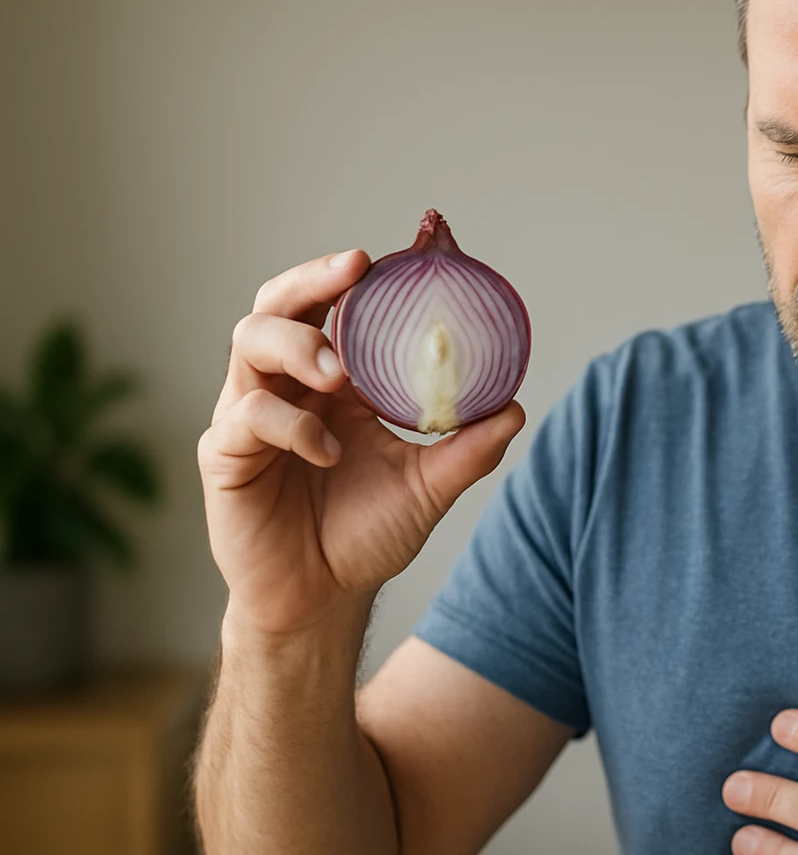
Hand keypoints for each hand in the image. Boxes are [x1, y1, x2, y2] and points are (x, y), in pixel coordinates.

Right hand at [198, 251, 526, 635]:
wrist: (323, 597)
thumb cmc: (366, 534)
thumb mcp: (428, 488)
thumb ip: (469, 450)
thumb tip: (516, 408)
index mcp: (333, 383)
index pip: (332, 308)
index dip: (351, 277)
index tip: (387, 256)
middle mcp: (286, 386)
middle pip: (277, 304)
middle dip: (311, 279)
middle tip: (353, 269)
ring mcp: (250, 415)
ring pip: (249, 341)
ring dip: (298, 344)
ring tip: (339, 371)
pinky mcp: (224, 454)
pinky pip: (247, 416)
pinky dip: (290, 425)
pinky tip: (327, 451)